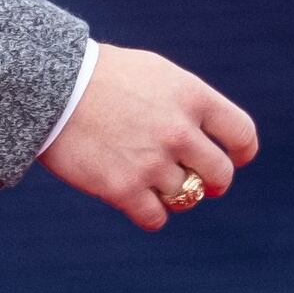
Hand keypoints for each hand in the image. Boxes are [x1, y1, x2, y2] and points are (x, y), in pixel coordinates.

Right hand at [37, 41, 257, 230]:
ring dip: (175, 194)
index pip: (241, 134)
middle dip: (214, 181)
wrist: (51, 88)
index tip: (237, 159)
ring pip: (187, 197)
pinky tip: (139, 202)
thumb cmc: (102, 77)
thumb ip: (187, 102)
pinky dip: (151, 214)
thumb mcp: (156, 74)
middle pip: (220, 173)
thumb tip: (208, 136)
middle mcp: (178, 131)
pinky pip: (156, 218)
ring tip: (156, 184)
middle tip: (205, 184)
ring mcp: (152, 162)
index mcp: (191, 96)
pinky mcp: (124, 188)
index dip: (242, 152)